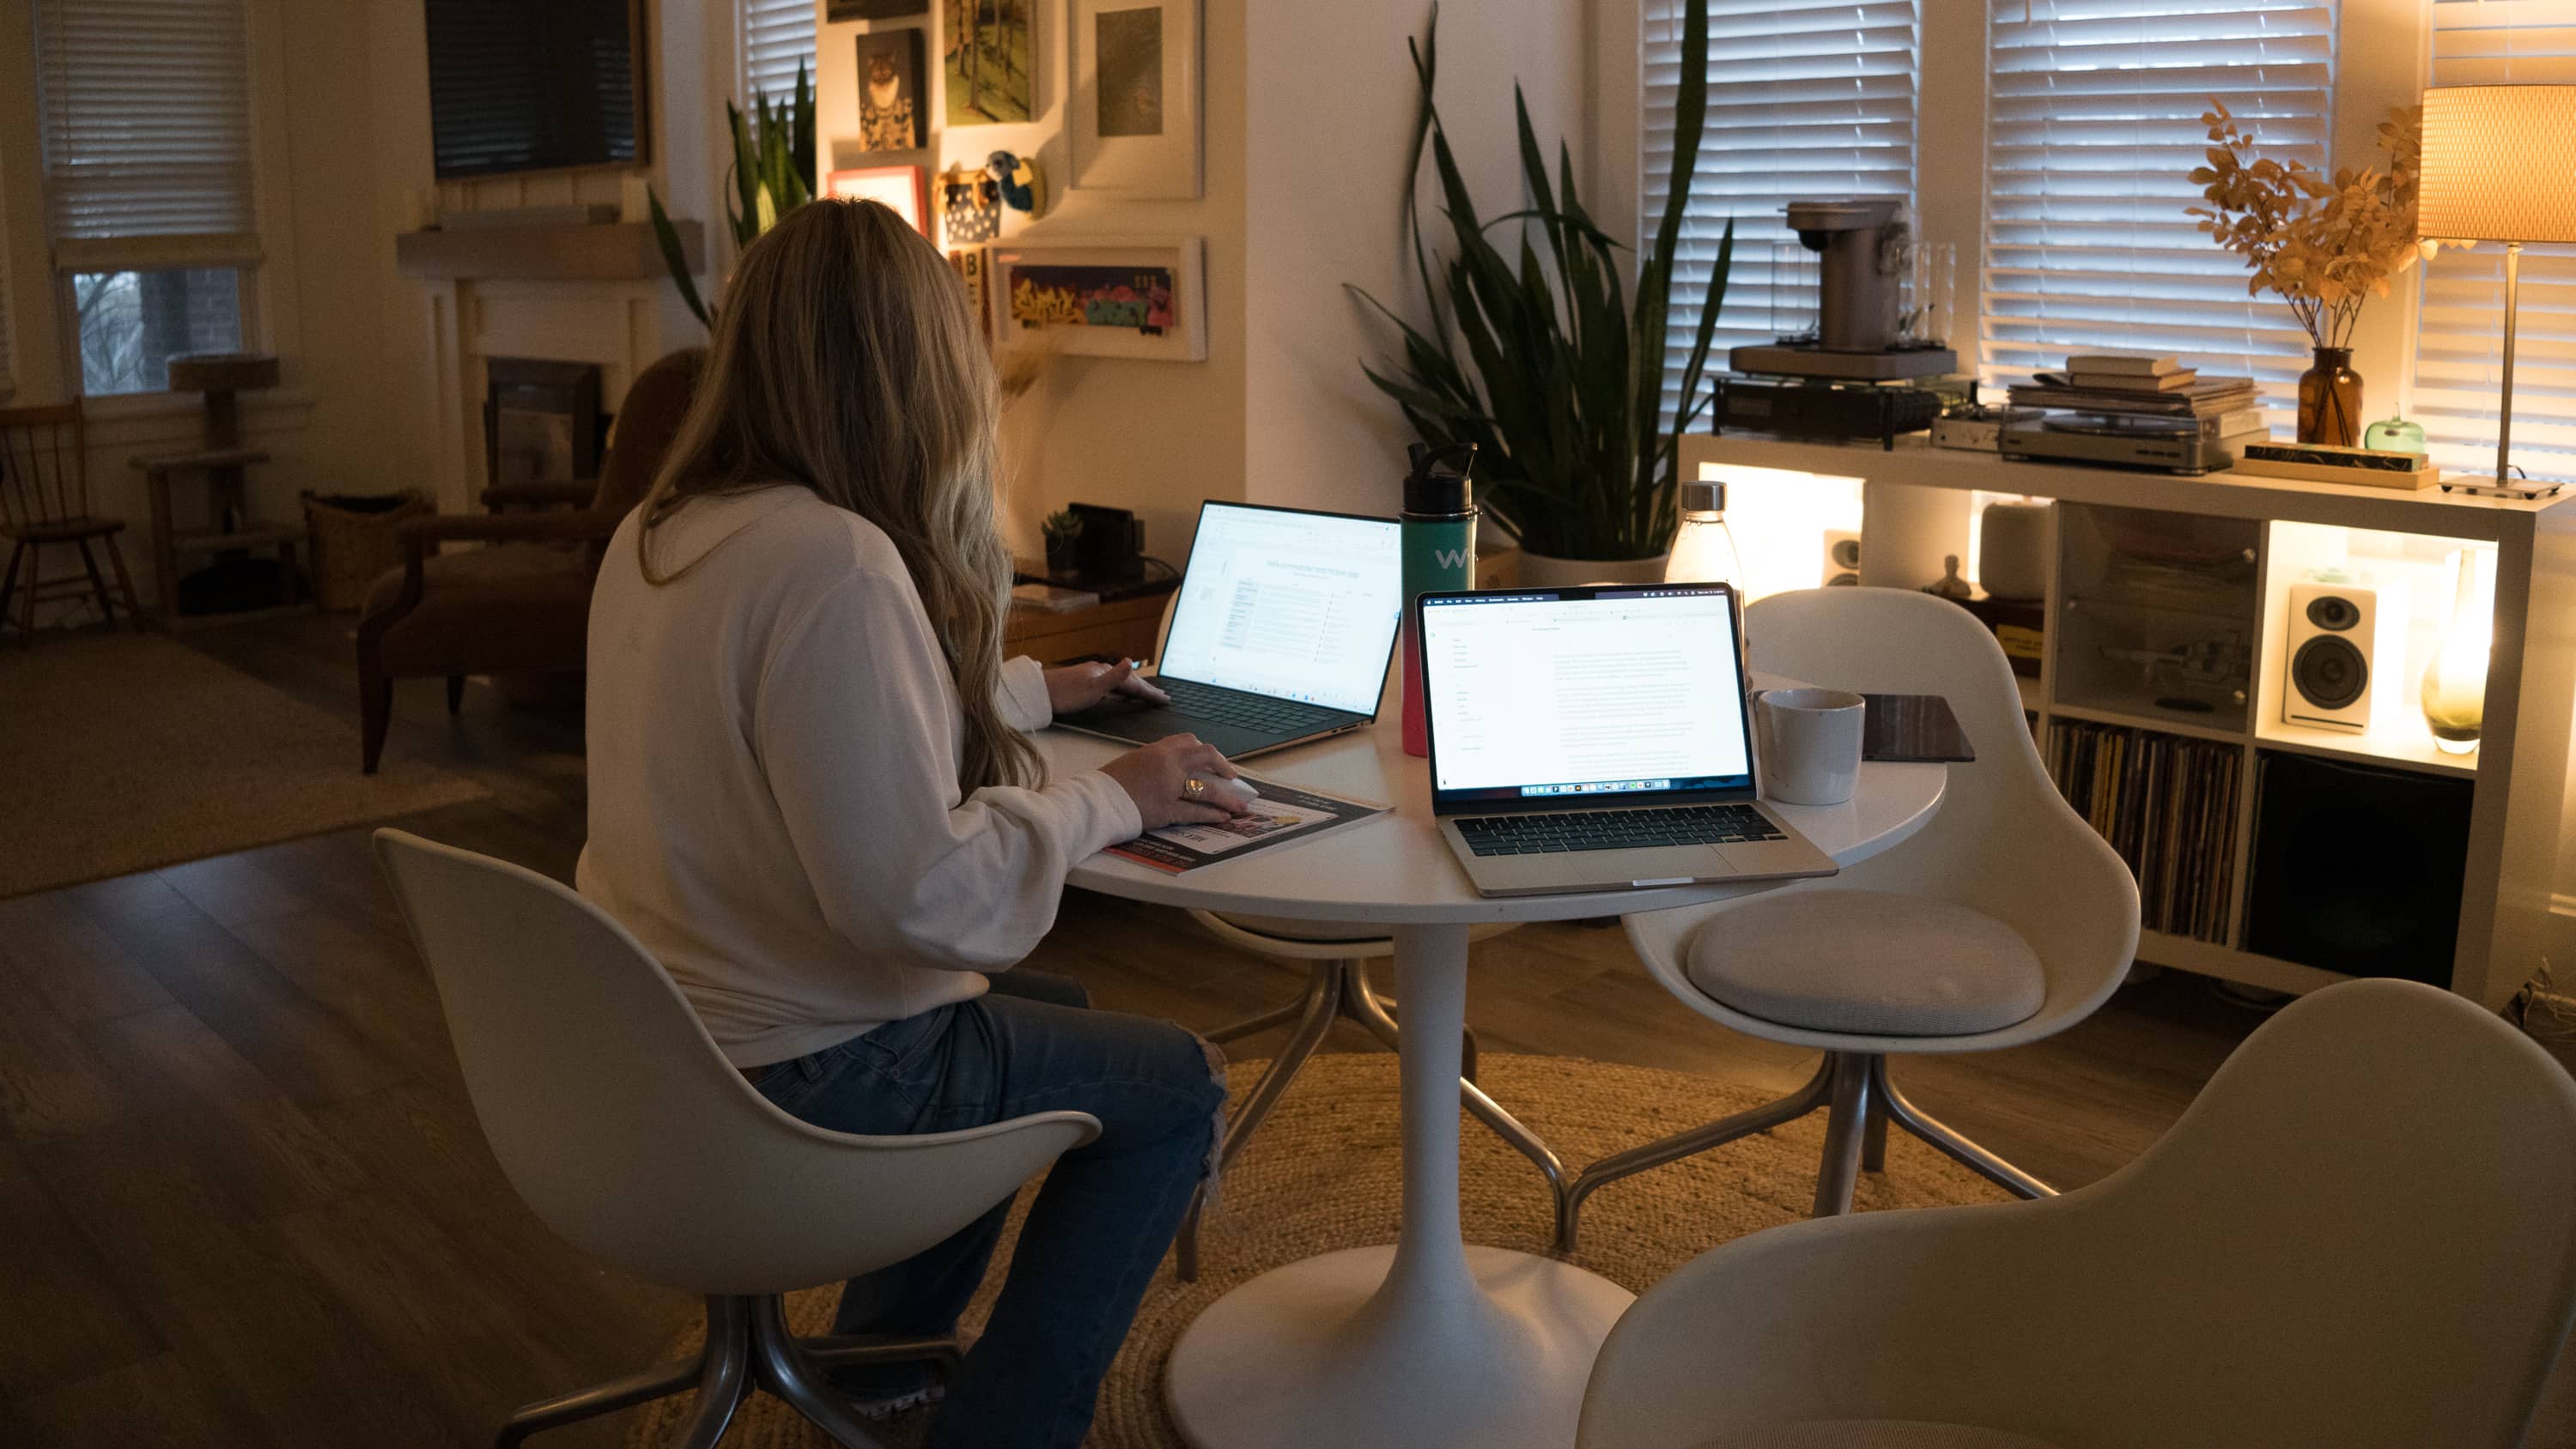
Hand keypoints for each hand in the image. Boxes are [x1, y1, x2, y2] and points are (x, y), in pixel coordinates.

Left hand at [1045, 659, 1170, 714]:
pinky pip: (1112, 686)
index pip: (1134, 684)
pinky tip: (1121, 694)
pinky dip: (1122, 690)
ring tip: (1148, 694)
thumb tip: (1130, 661)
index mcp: (1105, 673)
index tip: (1165, 699)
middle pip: (1129, 681)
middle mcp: (1101, 671)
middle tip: (1162, 697)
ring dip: (1135, 689)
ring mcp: (1093, 675)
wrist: (1040, 692)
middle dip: (1146, 689)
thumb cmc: (1065, 693)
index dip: (1150, 692)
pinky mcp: (1086, 681)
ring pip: (1120, 683)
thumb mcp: (1092, 688)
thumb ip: (1114, 678)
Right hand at [1099, 734, 1249, 829]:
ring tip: (1240, 804)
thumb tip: (1169, 771)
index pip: (1187, 741)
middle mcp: (1167, 764)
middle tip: (1232, 777)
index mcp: (1156, 750)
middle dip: (1223, 766)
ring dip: (1227, 797)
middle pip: (1205, 757)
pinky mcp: (1166, 810)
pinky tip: (1224, 816)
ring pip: (1207, 789)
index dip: (1204, 750)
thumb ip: (1153, 762)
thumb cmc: (1107, 784)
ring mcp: (1169, 787)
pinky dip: (1213, 814)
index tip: (1212, 759)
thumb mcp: (1131, 762)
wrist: (1094, 800)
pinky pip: (1196, 811)